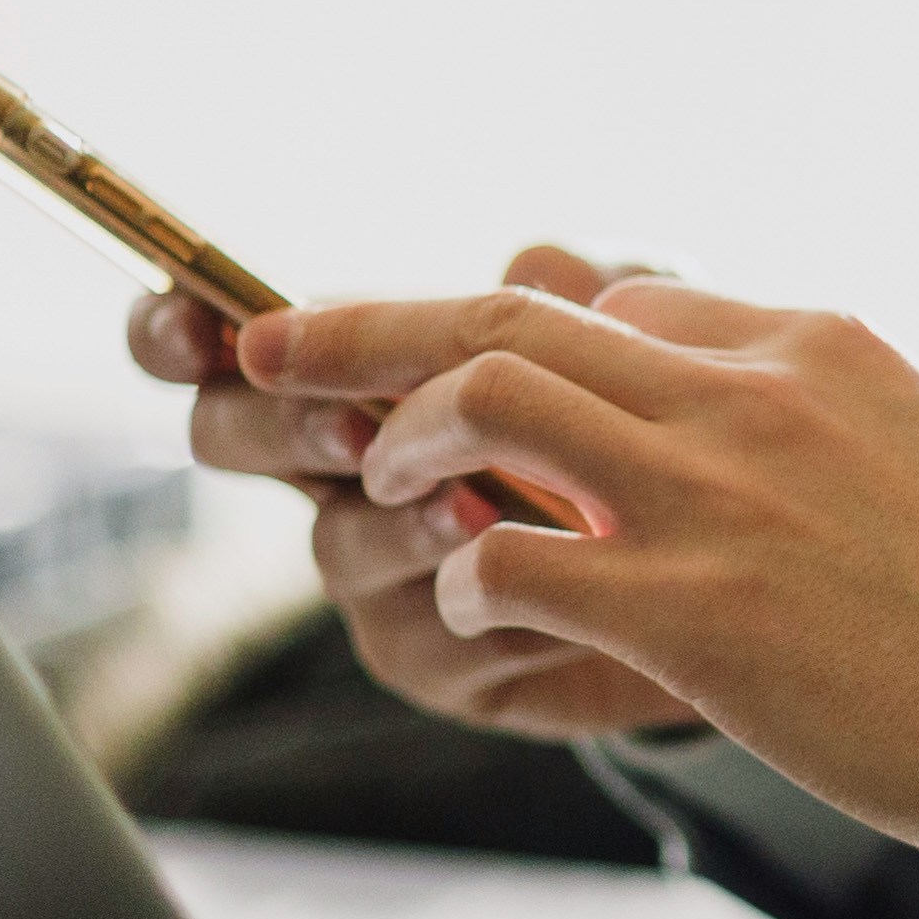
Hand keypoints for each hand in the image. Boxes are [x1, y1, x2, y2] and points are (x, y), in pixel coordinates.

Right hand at [132, 247, 696, 740]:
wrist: (737, 574)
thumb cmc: (671, 429)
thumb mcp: (654, 337)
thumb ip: (596, 289)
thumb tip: (539, 261)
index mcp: (362, 369)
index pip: (226, 338)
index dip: (180, 327)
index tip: (194, 322)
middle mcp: (346, 466)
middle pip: (233, 437)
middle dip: (280, 427)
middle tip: (355, 427)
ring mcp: (381, 566)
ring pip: (334, 545)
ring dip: (398, 525)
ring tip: (474, 508)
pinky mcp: (438, 656)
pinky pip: (424, 637)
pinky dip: (487, 608)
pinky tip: (558, 595)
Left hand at [246, 275, 918, 875]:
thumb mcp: (910, 454)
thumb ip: (797, 416)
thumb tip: (691, 407)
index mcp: (810, 346)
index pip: (617, 296)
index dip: (510, 331)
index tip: (447, 372)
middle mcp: (753, 394)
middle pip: (513, 309)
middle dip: (365, 322)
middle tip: (272, 342)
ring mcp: (719, 497)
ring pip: (488, 401)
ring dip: (404, 441)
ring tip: (386, 490)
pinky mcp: (697, 612)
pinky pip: (514, 558)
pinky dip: (467, 578)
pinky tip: (480, 610)